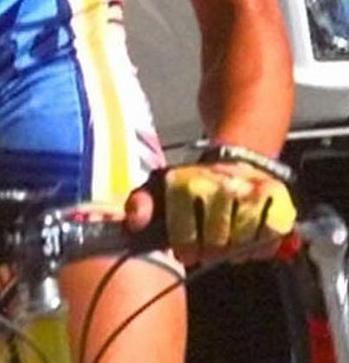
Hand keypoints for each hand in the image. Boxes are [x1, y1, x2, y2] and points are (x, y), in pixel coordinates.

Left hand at [126, 162, 295, 263]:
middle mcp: (218, 186)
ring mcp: (249, 192)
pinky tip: (251, 243)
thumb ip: (141, 204)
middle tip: (209, 250)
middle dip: (210, 252)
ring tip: (228, 245)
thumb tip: (135, 222)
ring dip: (236, 251)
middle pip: (216, 243)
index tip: (186, 252)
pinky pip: (271, 237)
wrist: (237, 160)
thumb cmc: (195, 183)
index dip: (186, 249)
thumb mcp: (160, 187)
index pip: (185, 234)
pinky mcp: (277, 198)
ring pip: (243, 242)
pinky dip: (262, 246)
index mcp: (185, 184)